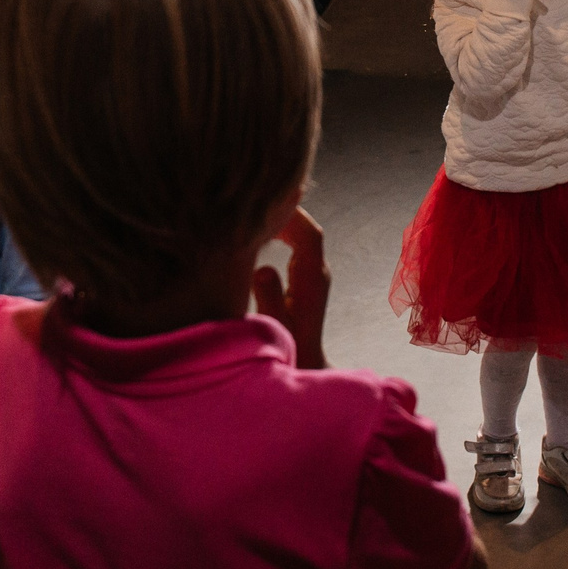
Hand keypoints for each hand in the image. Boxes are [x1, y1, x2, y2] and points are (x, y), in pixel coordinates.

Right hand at [251, 204, 330, 369]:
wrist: (303, 369)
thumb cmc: (288, 351)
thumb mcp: (275, 327)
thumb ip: (271, 298)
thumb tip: (263, 268)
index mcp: (312, 280)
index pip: (308, 234)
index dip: (290, 214)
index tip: (263, 203)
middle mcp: (316, 272)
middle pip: (306, 228)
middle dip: (283, 211)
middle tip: (251, 200)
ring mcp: (311, 274)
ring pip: (301, 234)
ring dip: (281, 221)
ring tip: (252, 209)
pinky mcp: (303, 278)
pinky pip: (295, 244)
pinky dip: (279, 233)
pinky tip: (258, 229)